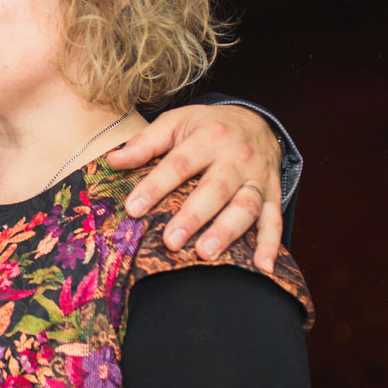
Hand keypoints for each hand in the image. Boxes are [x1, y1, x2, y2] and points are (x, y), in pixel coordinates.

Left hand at [107, 105, 282, 269]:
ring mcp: (257, 177)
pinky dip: (271, 244)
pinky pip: (274, 219)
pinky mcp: (273, 193)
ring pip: (245, 206)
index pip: (179, 164)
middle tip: (171, 241)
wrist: (255, 121)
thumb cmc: (207, 126)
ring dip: (227, 232)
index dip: (156, 186)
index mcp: (209, 137)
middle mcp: (236, 157)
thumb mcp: (176, 122)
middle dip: (193, 216)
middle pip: (215, 189)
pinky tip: (262, 267)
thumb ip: (146, 143)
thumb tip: (113, 161)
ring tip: (205, 253)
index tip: (134, 209)